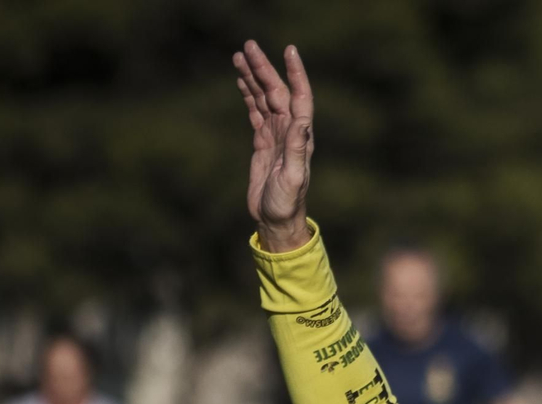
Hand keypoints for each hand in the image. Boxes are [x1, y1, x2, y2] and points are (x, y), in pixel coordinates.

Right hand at [233, 41, 314, 251]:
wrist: (276, 219)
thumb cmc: (287, 202)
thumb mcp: (293, 177)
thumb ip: (297, 148)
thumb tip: (302, 120)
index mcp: (301, 136)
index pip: (300, 97)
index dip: (296, 73)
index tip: (289, 50)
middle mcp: (290, 131)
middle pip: (277, 91)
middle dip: (264, 68)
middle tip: (248, 45)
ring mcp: (276, 134)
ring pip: (264, 98)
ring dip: (253, 76)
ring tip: (239, 55)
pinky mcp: (263, 142)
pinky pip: (256, 111)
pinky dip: (249, 94)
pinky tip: (240, 80)